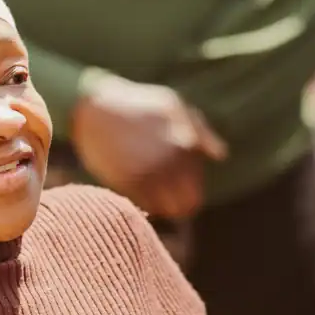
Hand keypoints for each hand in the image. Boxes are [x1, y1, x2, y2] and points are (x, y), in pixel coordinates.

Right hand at [68, 75, 226, 220]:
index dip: (190, 192)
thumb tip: (221, 156)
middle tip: (168, 192)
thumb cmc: (139, 104)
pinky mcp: (123, 180)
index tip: (181, 183)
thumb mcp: (174, 105)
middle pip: (184, 208)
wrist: (93, 106)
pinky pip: (142, 205)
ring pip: (164, 210)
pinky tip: (137, 185)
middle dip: (180, 205)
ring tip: (152, 188)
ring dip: (162, 205)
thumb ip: (202, 131)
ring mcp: (145, 173)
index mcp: (185, 142)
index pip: (196, 194)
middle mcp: (168, 162)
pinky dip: (143, 203)